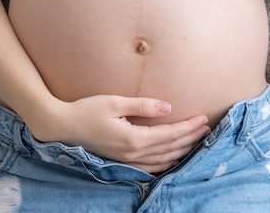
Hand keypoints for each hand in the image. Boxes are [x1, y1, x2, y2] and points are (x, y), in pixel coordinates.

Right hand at [30, 94, 210, 173]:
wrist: (62, 126)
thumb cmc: (86, 109)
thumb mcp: (114, 102)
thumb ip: (143, 105)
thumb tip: (168, 108)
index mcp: (133, 138)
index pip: (169, 134)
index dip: (188, 127)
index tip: (203, 119)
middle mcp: (133, 153)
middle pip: (170, 148)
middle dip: (190, 138)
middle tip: (207, 129)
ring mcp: (126, 160)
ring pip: (163, 160)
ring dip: (182, 151)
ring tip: (195, 142)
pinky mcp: (120, 161)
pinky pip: (150, 167)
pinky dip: (166, 163)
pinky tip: (172, 158)